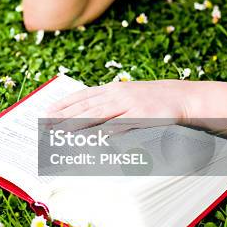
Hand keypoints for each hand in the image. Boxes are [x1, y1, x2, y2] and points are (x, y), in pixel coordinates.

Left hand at [46, 80, 193, 131]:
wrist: (180, 97)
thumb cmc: (152, 100)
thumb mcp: (128, 97)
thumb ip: (109, 105)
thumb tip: (88, 116)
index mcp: (112, 90)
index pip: (82, 96)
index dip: (63, 104)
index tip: (47, 112)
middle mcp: (117, 94)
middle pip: (85, 106)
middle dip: (64, 115)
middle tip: (45, 124)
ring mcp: (129, 104)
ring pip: (98, 114)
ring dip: (77, 123)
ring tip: (60, 130)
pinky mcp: (141, 116)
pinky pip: (119, 125)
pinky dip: (104, 131)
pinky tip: (91, 137)